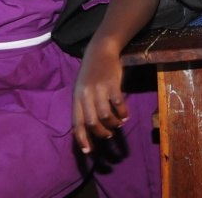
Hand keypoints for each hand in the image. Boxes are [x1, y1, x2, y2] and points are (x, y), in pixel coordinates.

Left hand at [71, 38, 127, 153]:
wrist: (101, 50)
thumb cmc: (90, 71)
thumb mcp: (81, 88)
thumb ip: (83, 105)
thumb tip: (87, 128)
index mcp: (76, 97)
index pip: (76, 123)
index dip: (82, 139)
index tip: (89, 151)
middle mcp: (86, 94)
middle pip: (91, 122)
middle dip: (101, 133)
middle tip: (108, 135)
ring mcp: (99, 88)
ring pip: (105, 115)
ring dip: (113, 124)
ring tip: (118, 124)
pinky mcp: (112, 83)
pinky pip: (118, 104)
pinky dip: (122, 113)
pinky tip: (125, 115)